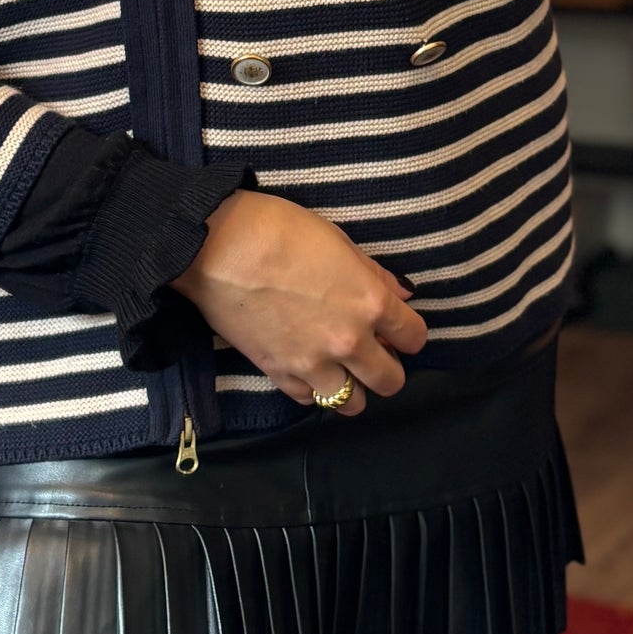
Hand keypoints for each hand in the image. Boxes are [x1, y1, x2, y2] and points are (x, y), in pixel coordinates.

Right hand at [170, 190, 426, 414]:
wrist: (217, 247)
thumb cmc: (280, 230)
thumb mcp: (338, 241)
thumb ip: (373, 275)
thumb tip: (400, 295)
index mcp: (371, 304)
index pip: (414, 337)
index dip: (410, 334)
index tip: (399, 330)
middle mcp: (349, 342)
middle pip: (390, 381)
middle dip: (388, 368)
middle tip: (375, 353)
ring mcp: (313, 364)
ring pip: (352, 404)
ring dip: (353, 388)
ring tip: (343, 370)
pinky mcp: (278, 374)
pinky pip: (308, 400)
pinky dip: (313, 389)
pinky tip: (309, 370)